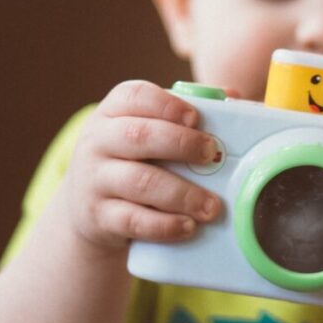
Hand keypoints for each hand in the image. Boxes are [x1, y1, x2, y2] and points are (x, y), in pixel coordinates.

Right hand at [57, 80, 221, 250]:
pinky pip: (133, 220)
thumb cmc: (133, 158)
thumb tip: (234, 96)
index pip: (134, 96)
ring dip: (182, 194)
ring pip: (139, 182)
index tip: (195, 118)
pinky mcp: (98, 216)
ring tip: (212, 206)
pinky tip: (188, 226)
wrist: (87, 205)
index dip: (167, 104)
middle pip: (139, 136)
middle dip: (181, 144)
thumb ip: (184, 114)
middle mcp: (98, 141)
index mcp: (113, 112)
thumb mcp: (147, 131)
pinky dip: (164, 225)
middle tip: (212, 156)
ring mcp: (95, 179)